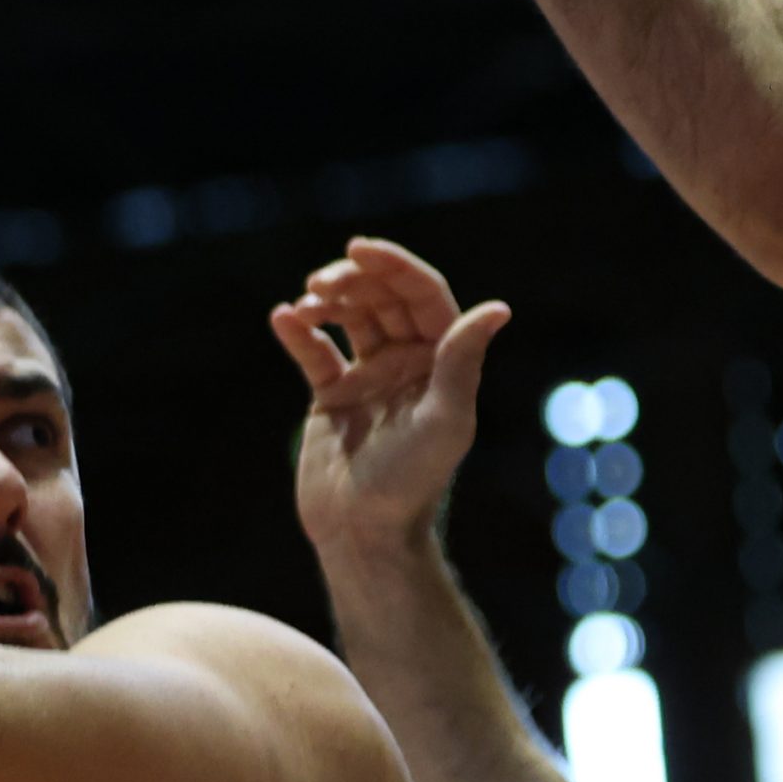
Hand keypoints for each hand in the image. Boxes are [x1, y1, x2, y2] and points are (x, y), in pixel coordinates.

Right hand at [269, 237, 509, 551]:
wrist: (364, 532)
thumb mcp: (445, 420)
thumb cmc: (412, 482)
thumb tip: (498, 308)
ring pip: (350, 318)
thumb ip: (461, 362)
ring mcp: (369, 378)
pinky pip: (315, 353)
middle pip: (384, 300)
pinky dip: (299, 333)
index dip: (394, 267)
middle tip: (323, 281)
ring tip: (306, 300)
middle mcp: (408, 364)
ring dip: (327, 299)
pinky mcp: (332, 396)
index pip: (423, 297)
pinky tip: (283, 318)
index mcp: (441, 363)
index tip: (359, 249)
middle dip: (354, 281)